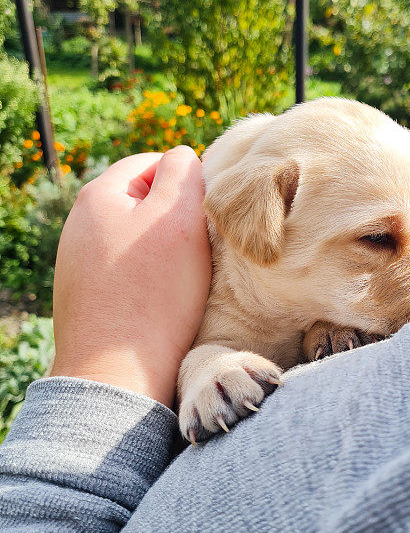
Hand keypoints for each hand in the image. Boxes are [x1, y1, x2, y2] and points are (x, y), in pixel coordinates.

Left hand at [50, 147, 211, 407]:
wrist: (118, 374)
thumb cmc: (155, 295)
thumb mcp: (179, 219)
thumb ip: (184, 172)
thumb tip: (184, 158)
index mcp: (98, 196)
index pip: (154, 163)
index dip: (188, 185)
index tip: (206, 220)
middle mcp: (80, 225)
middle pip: (144, 203)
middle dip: (175, 220)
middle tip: (199, 252)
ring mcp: (79, 262)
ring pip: (138, 238)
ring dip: (165, 252)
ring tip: (182, 282)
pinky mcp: (87, 295)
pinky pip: (128, 271)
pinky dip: (149, 279)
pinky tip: (163, 302)